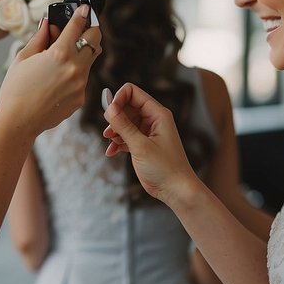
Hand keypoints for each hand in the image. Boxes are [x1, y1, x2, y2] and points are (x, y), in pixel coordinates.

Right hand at [0, 4, 100, 135]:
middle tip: (84, 27)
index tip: (84, 8)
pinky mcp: (81, 98)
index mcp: (59, 54)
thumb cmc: (16, 89)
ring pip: (90, 60)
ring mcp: (80, 84)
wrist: (18, 121)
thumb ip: (39, 38)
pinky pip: (82, 79)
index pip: (77, 26)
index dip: (82, 14)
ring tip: (64, 55)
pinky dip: (74, 74)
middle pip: (95, 40)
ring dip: (82, 53)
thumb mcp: (23, 58)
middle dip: (91, 30)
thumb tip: (47, 24)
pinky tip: (57, 80)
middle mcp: (75, 67)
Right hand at [102, 83, 199, 204]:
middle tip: (109, 132)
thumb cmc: (164, 167)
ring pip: (124, 122)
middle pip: (126, 106)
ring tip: (110, 142)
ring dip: (114, 131)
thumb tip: (108, 106)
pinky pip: (126, 136)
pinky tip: (111, 152)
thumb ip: (123, 125)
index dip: (118, 99)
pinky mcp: (143, 144)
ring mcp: (148, 132)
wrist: (176, 190)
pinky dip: (117, 142)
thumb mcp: (140, 145)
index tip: (108, 114)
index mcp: (158, 113)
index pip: (132, 92)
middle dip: (114, 117)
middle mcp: (153, 119)